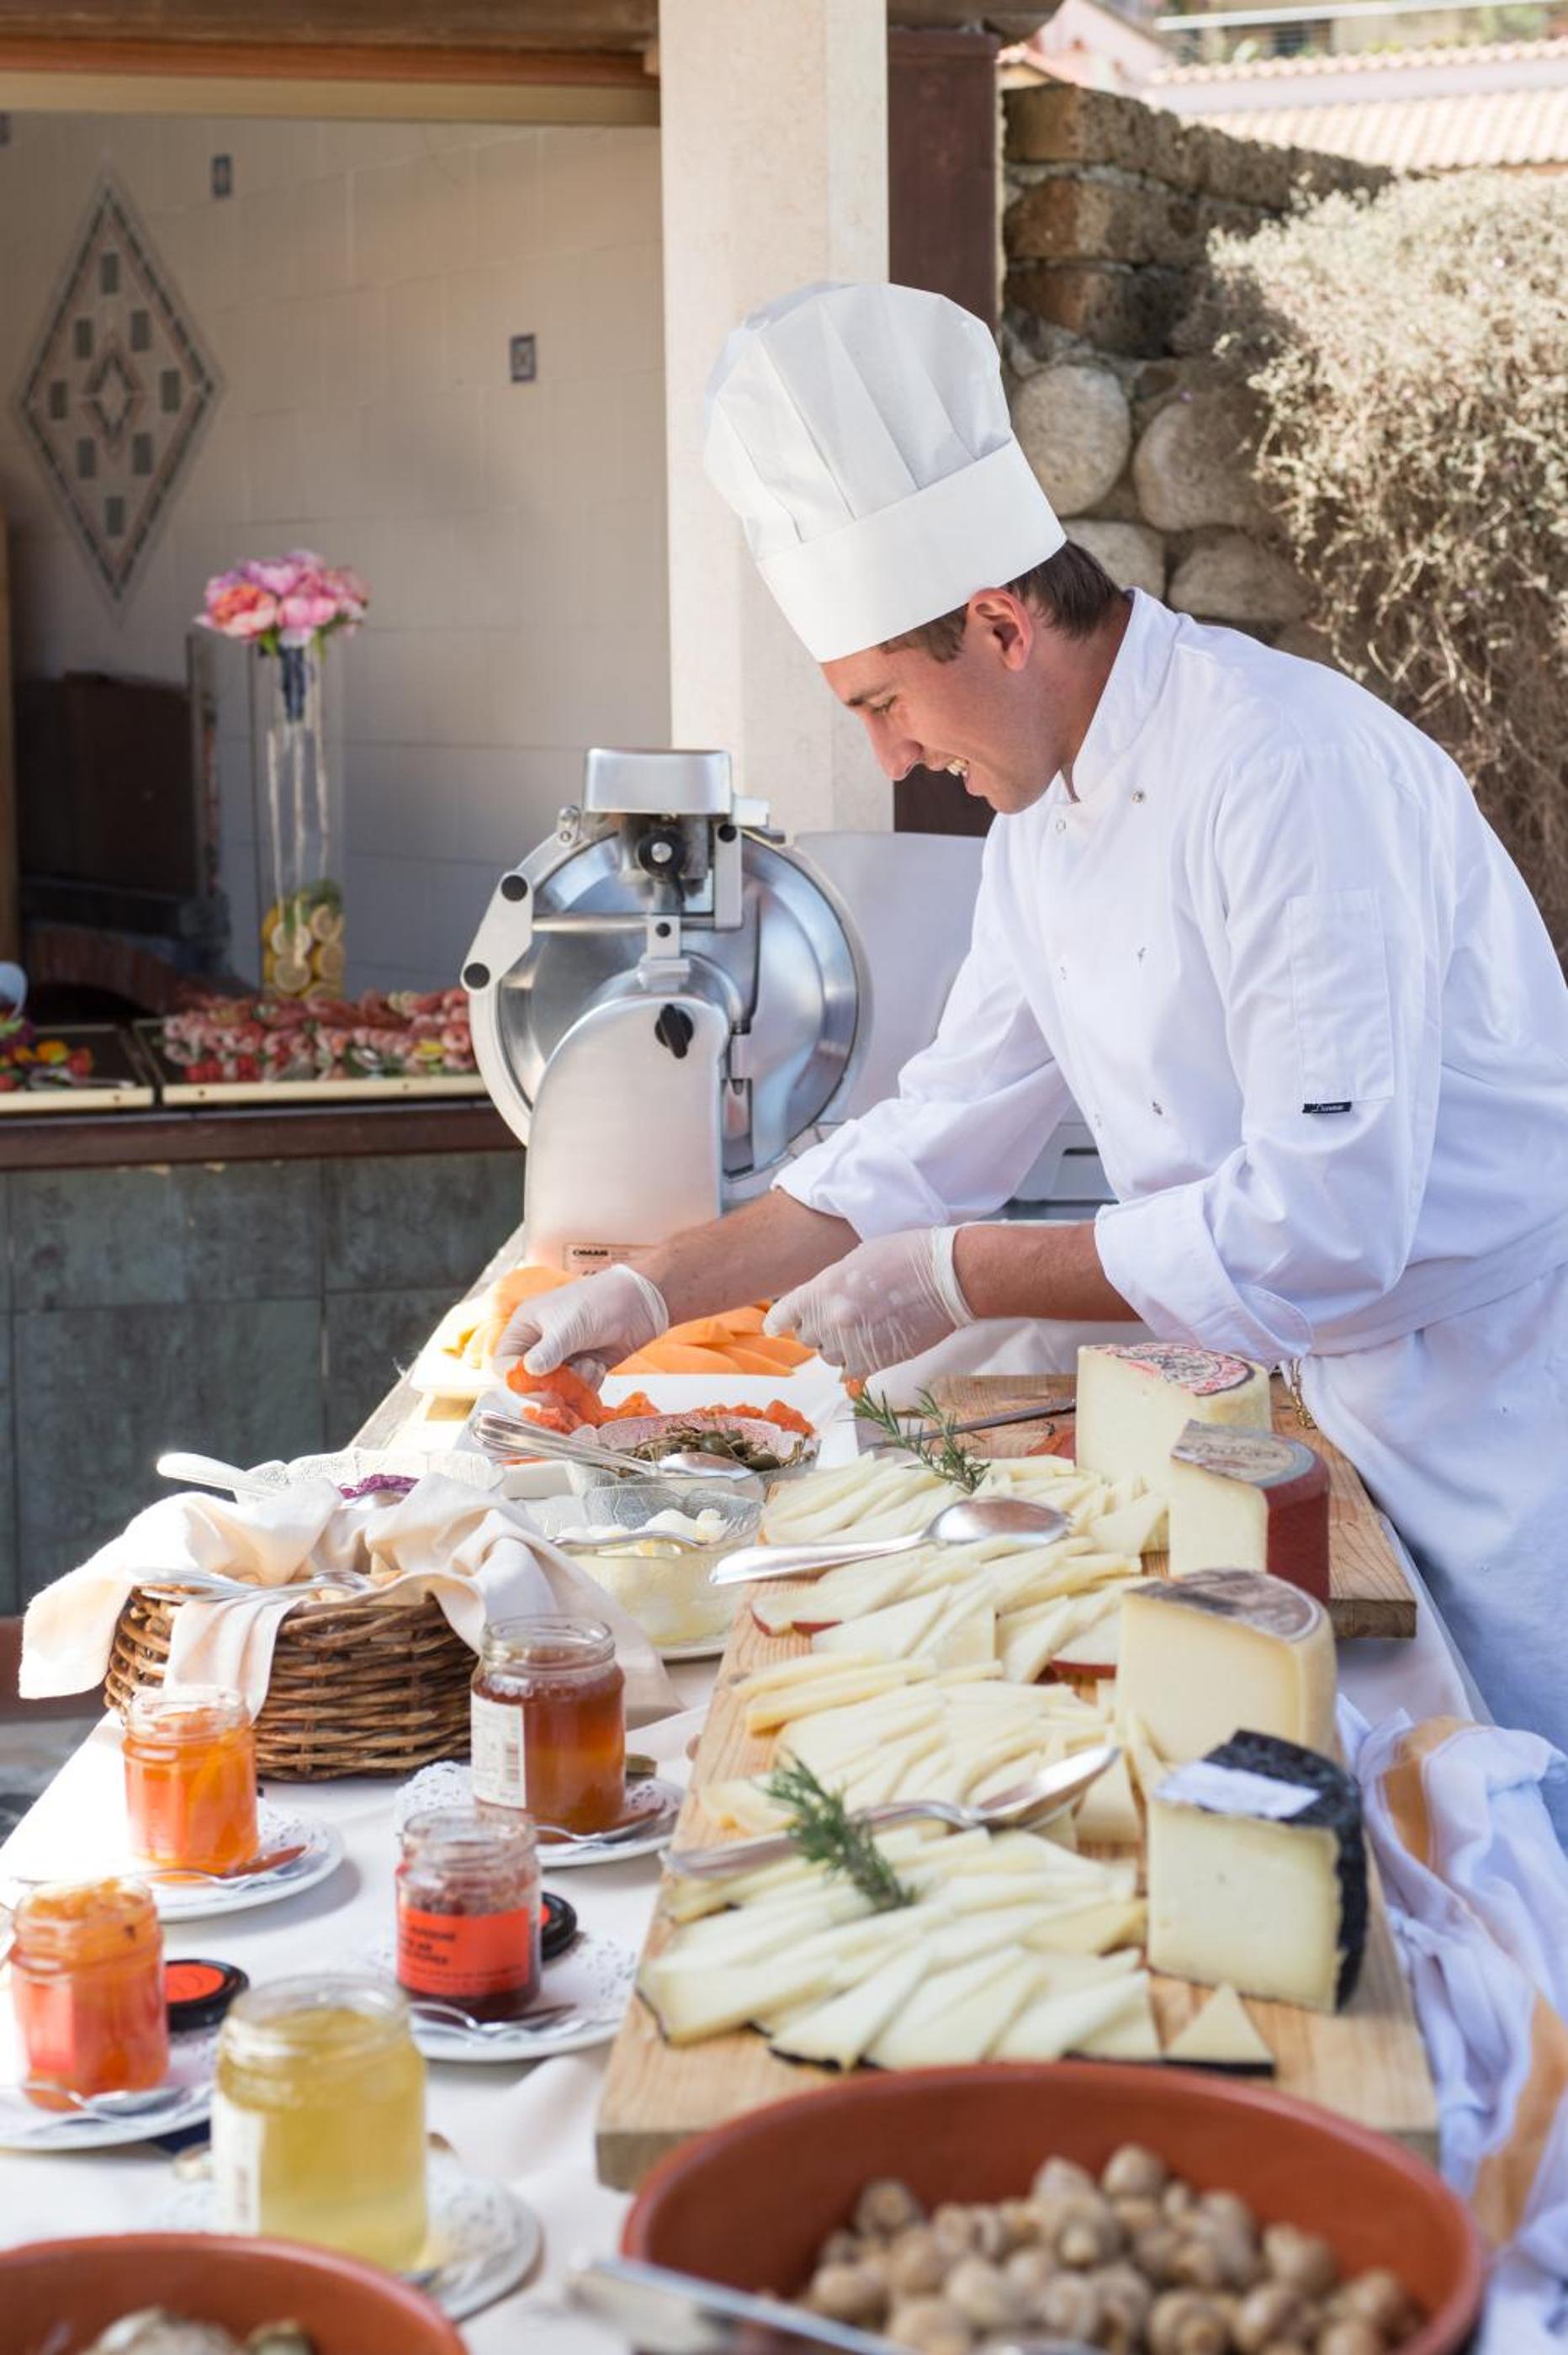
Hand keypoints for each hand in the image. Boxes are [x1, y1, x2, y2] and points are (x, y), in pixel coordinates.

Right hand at [494, 1265, 669, 1386]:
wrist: (642, 1302)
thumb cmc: (601, 1301)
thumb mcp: (570, 1326)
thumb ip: (548, 1352)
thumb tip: (528, 1372)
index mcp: (526, 1326)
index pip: (504, 1362)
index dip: (515, 1378)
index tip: (535, 1385)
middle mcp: (541, 1343)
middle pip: (529, 1381)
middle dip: (548, 1387)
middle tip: (564, 1390)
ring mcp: (563, 1356)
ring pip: (555, 1389)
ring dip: (573, 1384)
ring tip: (590, 1364)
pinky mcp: (584, 1367)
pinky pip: (576, 1390)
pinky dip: (588, 1383)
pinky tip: (599, 1365)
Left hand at [764, 1228, 973, 1375]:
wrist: (945, 1277)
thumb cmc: (906, 1257)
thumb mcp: (856, 1260)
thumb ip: (831, 1285)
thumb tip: (821, 1303)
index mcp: (824, 1288)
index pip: (784, 1314)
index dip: (779, 1321)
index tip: (776, 1326)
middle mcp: (832, 1319)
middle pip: (806, 1337)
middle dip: (818, 1329)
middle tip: (840, 1318)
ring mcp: (853, 1343)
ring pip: (828, 1357)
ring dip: (838, 1347)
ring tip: (861, 1330)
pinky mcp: (874, 1361)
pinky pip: (848, 1373)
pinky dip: (854, 1364)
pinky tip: (867, 1350)